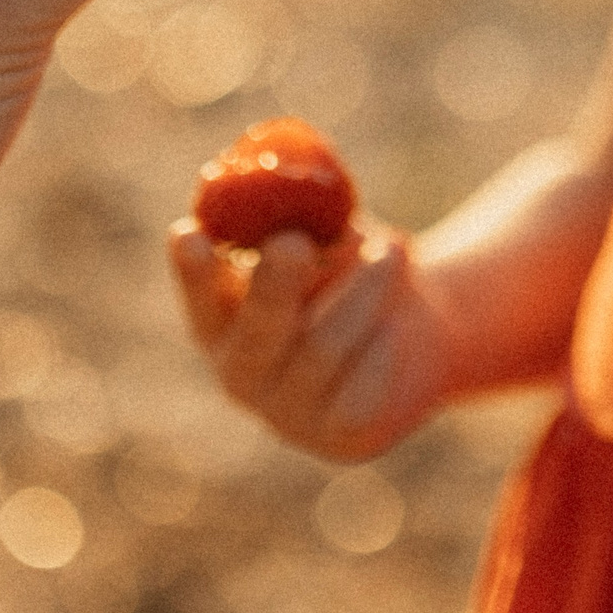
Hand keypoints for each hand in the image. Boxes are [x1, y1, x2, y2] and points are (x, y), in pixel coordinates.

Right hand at [172, 222, 454, 461]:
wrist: (422, 330)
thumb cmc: (360, 268)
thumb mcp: (335, 232)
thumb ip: (307, 214)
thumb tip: (289, 177)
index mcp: (223, 323)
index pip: (200, 299)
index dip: (192, 272)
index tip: (190, 233)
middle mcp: (243, 373)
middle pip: (254, 334)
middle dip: (271, 286)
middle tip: (292, 243)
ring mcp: (288, 413)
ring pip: (323, 347)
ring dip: (364, 287)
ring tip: (392, 248)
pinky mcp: (341, 435)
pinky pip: (363, 378)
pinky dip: (387, 332)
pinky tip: (400, 318)